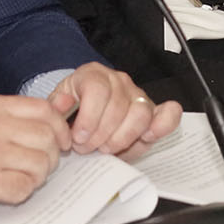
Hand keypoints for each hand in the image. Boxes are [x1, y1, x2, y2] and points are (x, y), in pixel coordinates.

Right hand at [0, 94, 70, 216]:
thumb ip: (6, 115)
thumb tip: (46, 116)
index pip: (44, 110)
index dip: (60, 127)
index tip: (60, 140)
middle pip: (48, 138)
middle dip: (52, 154)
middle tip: (41, 164)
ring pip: (40, 164)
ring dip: (37, 175)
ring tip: (22, 177)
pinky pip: (23, 188)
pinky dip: (22, 191)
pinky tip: (9, 189)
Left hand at [49, 63, 183, 160]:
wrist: (86, 111)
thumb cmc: (73, 109)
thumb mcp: (57, 106)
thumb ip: (55, 107)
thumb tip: (62, 104)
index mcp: (93, 74)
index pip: (97, 90)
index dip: (88, 118)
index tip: (79, 138)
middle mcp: (118, 81)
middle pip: (117, 106)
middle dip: (101, 135)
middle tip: (88, 148)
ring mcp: (137, 95)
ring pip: (140, 113)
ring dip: (123, 137)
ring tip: (107, 148)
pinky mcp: (153, 112)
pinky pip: (168, 113)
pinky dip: (162, 126)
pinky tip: (148, 137)